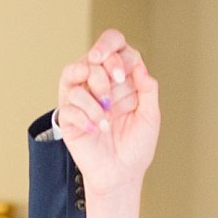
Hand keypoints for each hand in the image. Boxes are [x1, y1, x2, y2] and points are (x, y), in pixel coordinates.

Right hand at [57, 28, 159, 200]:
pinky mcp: (66, 117)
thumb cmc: (136, 145)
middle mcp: (97, 82)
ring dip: (92, 96)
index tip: (121, 73)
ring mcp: (80, 99)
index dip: (113, 49)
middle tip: (113, 95)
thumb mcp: (150, 116)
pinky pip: (67, 106)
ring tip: (106, 117)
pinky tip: (96, 130)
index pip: (112, 44)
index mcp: (119, 77)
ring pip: (72, 75)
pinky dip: (84, 117)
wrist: (121, 174)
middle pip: (91, 57)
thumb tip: (140, 67)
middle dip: (103, 74)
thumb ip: (148, 89)